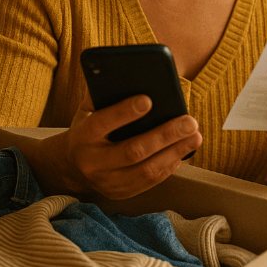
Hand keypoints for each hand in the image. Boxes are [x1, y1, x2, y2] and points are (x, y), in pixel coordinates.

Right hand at [53, 94, 201, 199]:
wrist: (72, 167)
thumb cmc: (88, 128)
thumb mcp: (87, 109)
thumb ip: (103, 92)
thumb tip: (129, 73)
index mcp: (83, 136)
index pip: (102, 123)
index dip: (124, 112)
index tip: (148, 99)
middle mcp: (93, 162)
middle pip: (133, 151)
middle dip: (164, 135)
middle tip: (190, 121)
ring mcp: (107, 182)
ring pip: (146, 170)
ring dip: (174, 152)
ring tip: (195, 136)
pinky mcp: (121, 193)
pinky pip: (150, 181)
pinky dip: (169, 166)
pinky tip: (184, 151)